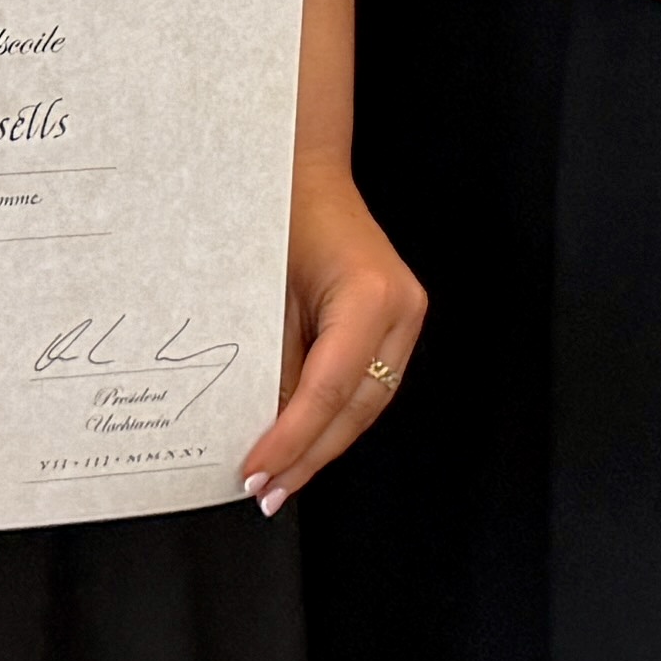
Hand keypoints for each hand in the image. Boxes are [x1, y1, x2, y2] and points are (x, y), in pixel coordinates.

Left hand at [241, 159, 425, 513]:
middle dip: (309, 456)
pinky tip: (302, 438)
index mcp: (370, 296)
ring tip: (280, 478)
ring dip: (322, 445)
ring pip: (366, 404)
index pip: (328, 390)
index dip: (291, 440)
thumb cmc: (278, 213)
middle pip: (356, 408)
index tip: (255, 473)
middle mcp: (400, 310)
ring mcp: (405, 316)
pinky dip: (332, 415)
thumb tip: (258, 427)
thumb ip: (269, 360)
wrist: (302, 169)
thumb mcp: (263, 291)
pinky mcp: (395, 321)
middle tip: (265, 492)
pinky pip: (365, 383)